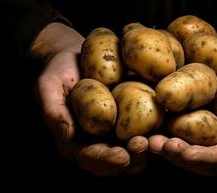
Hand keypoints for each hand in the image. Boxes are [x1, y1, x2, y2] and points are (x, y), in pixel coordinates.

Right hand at [33, 22, 147, 175]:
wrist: (73, 55)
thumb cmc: (58, 71)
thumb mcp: (48, 86)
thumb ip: (54, 111)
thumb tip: (68, 136)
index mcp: (75, 140)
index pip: (91, 157)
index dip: (107, 160)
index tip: (122, 157)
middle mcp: (97, 140)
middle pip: (117, 160)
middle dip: (133, 158)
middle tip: (146, 146)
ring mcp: (116, 132)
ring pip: (135, 151)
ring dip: (148, 149)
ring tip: (160, 140)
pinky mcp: (132, 119)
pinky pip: (147, 129)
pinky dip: (157, 131)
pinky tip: (168, 126)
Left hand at [149, 32, 216, 174]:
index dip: (205, 157)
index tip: (183, 152)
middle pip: (205, 162)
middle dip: (180, 156)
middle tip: (157, 145)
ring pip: (192, 153)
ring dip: (170, 150)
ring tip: (148, 141)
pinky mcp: (206, 126)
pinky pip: (187, 137)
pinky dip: (169, 137)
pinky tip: (151, 130)